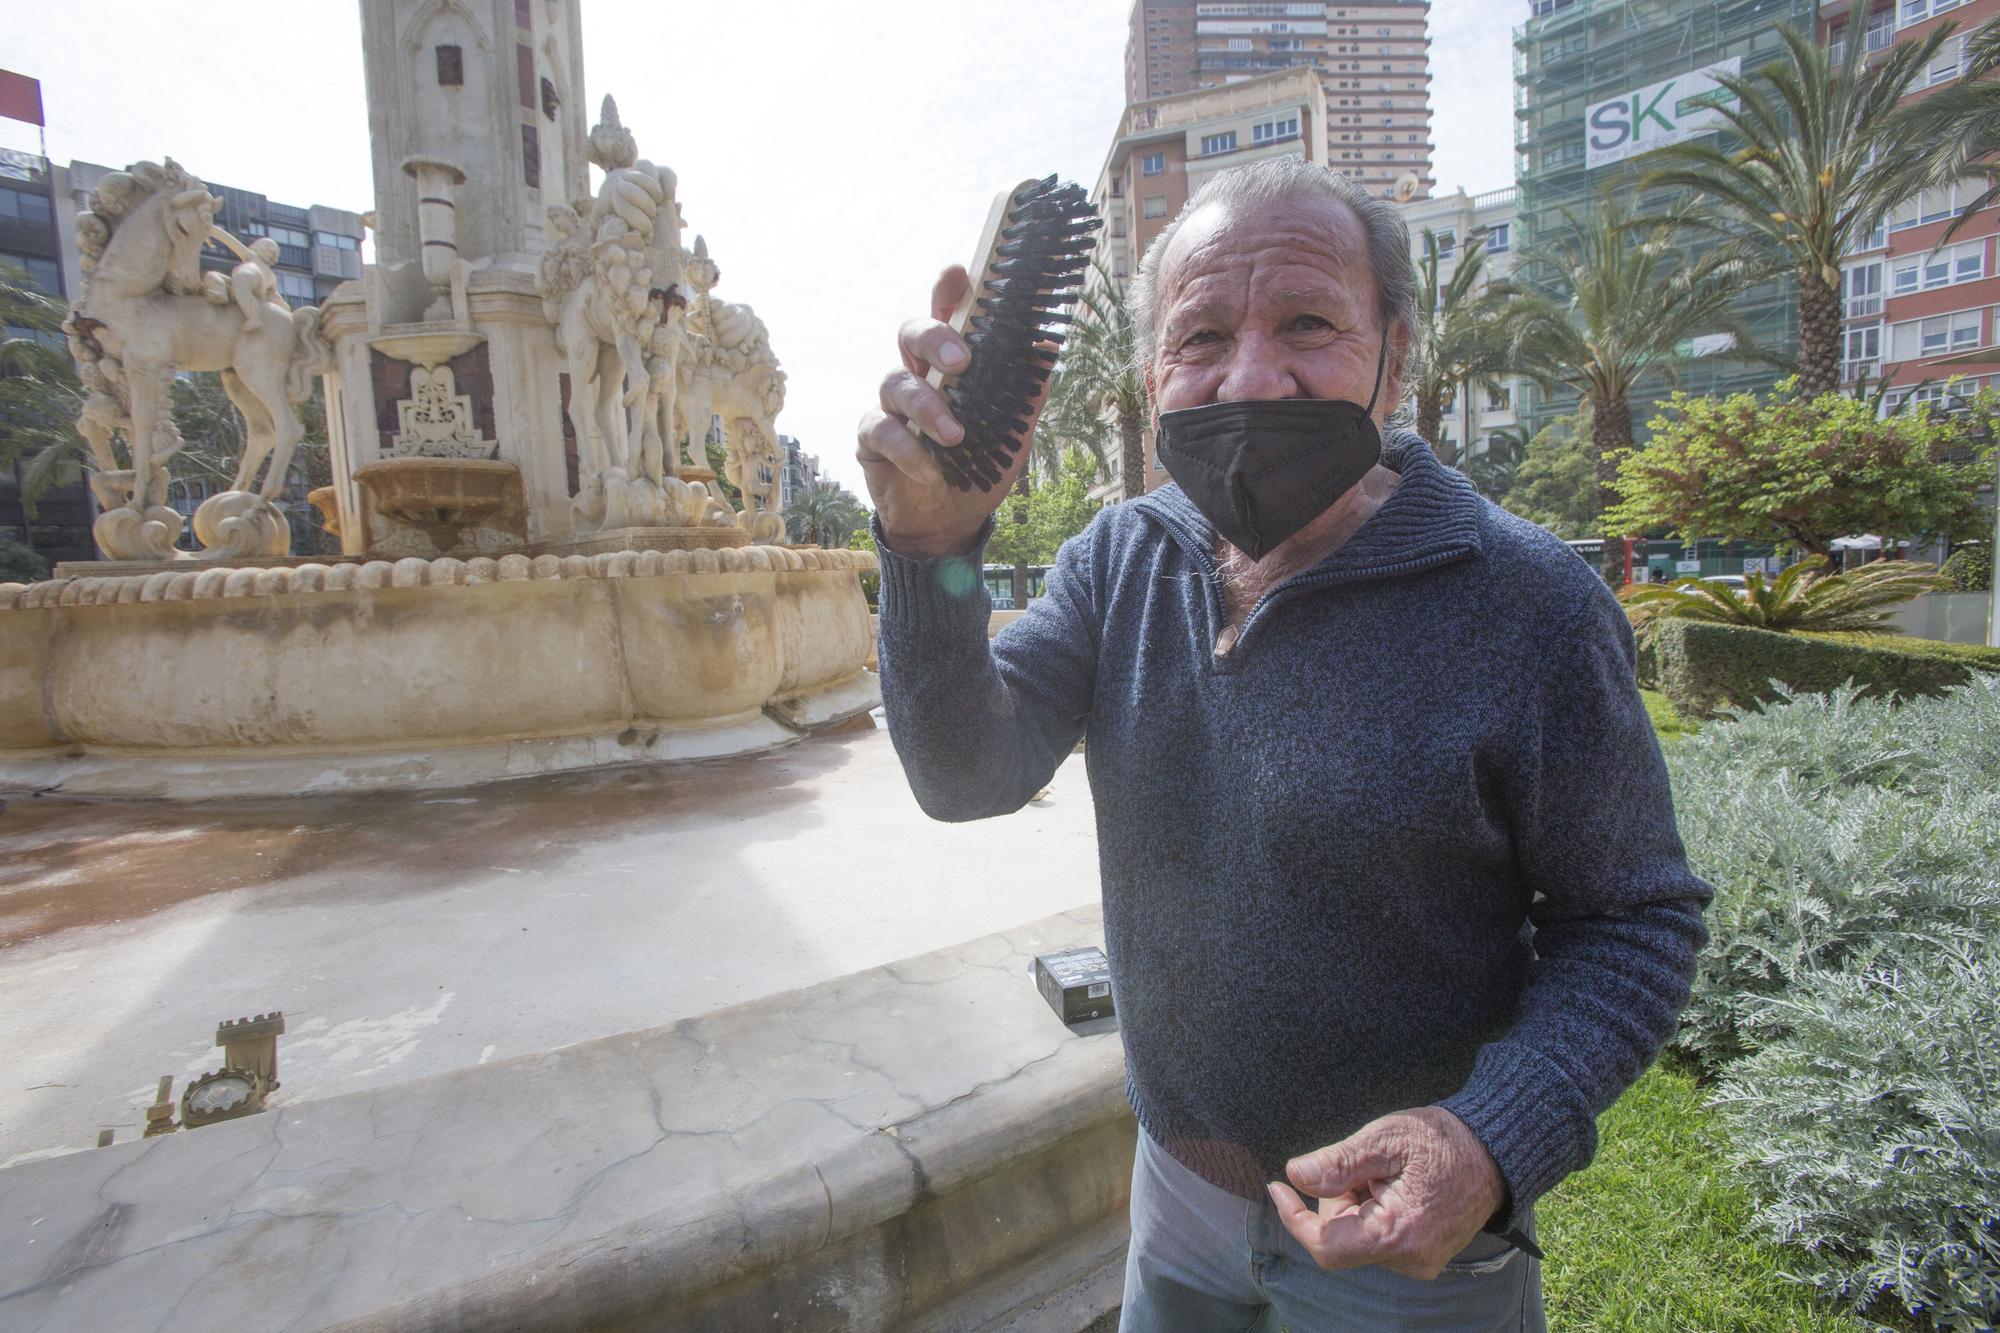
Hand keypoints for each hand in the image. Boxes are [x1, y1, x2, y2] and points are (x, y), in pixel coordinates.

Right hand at [856, 265, 1044, 557]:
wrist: (950, 524)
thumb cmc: (979, 467)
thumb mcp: (1013, 433)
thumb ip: (1025, 395)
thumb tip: (1047, 348)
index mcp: (950, 365)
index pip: (947, 315)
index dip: (948, 290)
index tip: (959, 274)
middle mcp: (918, 374)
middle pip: (911, 332)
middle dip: (934, 338)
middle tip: (961, 362)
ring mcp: (891, 405)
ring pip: (895, 382)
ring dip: (927, 407)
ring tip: (955, 437)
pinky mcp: (871, 440)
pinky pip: (882, 432)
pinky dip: (909, 451)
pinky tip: (931, 472)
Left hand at [1266, 1107, 1505, 1280]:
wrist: (1495, 1151)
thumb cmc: (1443, 1141)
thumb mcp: (1386, 1139)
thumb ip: (1339, 1162)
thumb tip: (1296, 1176)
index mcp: (1399, 1235)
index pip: (1327, 1246)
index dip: (1294, 1217)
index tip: (1277, 1186)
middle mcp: (1410, 1260)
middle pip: (1342, 1238)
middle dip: (1337, 1198)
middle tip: (1361, 1164)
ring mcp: (1419, 1262)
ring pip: (1359, 1237)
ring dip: (1355, 1202)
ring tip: (1386, 1172)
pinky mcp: (1423, 1255)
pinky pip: (1379, 1237)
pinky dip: (1373, 1209)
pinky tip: (1393, 1184)